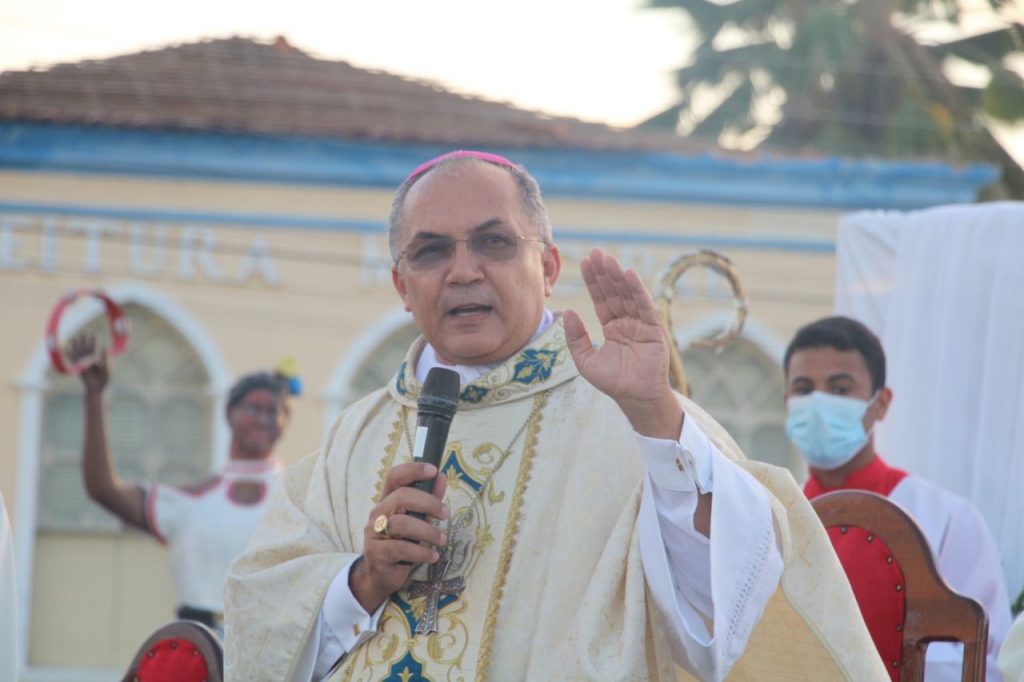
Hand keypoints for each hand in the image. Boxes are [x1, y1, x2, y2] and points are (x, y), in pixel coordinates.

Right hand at [67, 334, 108, 392]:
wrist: (97, 388)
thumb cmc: (104, 379)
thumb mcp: (108, 368)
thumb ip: (105, 359)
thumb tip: (104, 348)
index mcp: (98, 358)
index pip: (95, 347)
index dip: (94, 340)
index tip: (94, 333)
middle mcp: (90, 359)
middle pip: (86, 348)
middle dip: (85, 340)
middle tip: (84, 333)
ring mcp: (84, 363)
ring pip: (79, 352)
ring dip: (76, 346)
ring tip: (74, 338)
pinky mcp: (78, 368)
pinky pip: (73, 361)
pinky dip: (69, 355)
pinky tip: (66, 349)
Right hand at [350, 462, 448, 612]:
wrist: (380, 576)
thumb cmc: (402, 543)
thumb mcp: (418, 520)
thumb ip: (429, 500)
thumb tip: (442, 477)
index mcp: (388, 500)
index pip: (395, 476)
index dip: (413, 470)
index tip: (434, 470)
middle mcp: (378, 513)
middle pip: (401, 497)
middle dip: (428, 503)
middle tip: (445, 514)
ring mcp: (374, 533)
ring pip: (402, 524)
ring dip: (428, 532)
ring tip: (441, 540)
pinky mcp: (376, 554)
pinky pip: (401, 548)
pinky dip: (422, 552)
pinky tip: (432, 556)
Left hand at [564, 248, 682, 438]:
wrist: (635, 398)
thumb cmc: (612, 382)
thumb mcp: (586, 360)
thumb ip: (576, 337)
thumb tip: (568, 312)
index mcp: (611, 326)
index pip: (600, 298)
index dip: (593, 281)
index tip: (585, 262)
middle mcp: (626, 321)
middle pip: (614, 291)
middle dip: (605, 272)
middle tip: (596, 252)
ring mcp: (640, 323)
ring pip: (628, 295)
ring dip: (619, 276)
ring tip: (609, 259)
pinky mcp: (653, 329)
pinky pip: (644, 306)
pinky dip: (638, 290)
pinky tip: (629, 275)